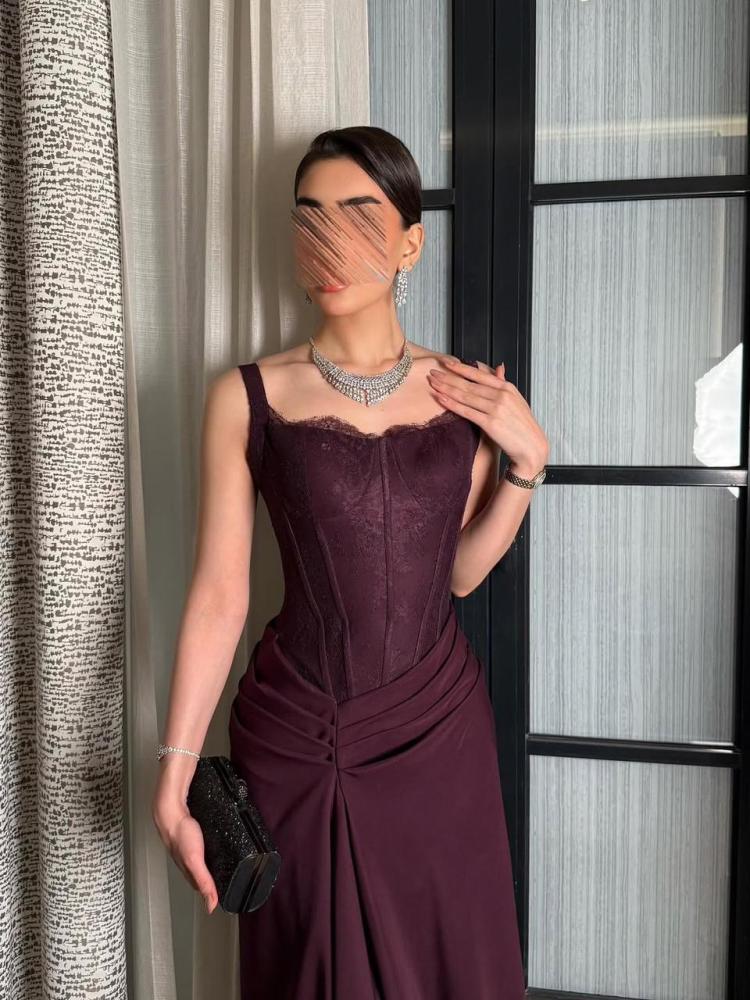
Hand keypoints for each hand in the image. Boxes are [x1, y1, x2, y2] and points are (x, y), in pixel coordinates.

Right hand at [152, 795, 218, 914]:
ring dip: (206, 862)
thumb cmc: (179, 832)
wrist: (171, 809)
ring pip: (198, 858)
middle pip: (198, 873)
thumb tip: (210, 904)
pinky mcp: (191, 832)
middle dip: (208, 878)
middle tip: (217, 882)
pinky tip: (207, 842)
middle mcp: (187, 858)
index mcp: (188, 868)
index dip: (209, 892)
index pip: (199, 886)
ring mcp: (188, 844)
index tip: (217, 897)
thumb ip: (204, 881)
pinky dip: (205, 846)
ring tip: (214, 866)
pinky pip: (199, 843)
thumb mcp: (195, 860)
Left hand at [427, 358, 548, 471]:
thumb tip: (499, 367)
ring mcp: (496, 409)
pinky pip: (466, 411)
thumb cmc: (522, 425)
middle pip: (468, 384)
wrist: (531, 447)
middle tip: (432, 372)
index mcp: (507, 387)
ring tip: (432, 383)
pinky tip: (441, 398)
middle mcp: (501, 395)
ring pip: (465, 396)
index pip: (479, 374)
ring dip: (446, 389)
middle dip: (448, 377)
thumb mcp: (516, 400)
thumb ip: (504, 383)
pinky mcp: (490, 423)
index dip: (461, 367)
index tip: (446, 362)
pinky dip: (452, 404)